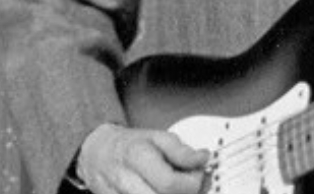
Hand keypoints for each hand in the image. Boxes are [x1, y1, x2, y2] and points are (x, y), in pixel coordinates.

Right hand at [76, 123, 208, 193]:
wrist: (99, 155)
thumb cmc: (131, 145)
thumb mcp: (159, 136)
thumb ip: (181, 151)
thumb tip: (203, 158)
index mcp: (138, 157)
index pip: (169, 183)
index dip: (192, 183)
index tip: (201, 174)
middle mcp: (125, 181)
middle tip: (193, 185)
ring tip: (180, 187)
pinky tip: (164, 192)